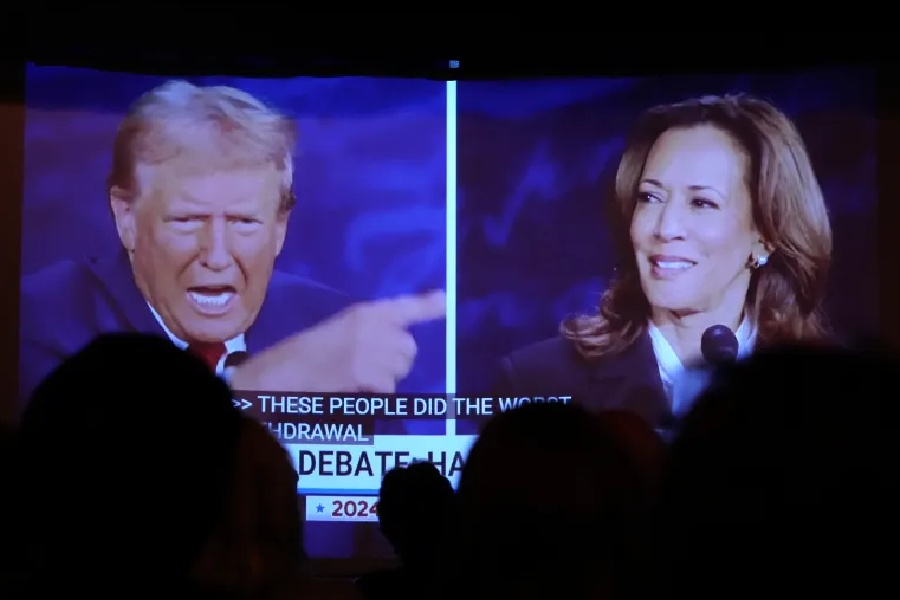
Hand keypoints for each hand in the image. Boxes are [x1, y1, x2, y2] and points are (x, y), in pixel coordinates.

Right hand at [231, 290, 445, 393]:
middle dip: (397, 360)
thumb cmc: (308, 353)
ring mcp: (369, 349)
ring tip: (361, 378)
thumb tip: (404, 344)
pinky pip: (388, 388)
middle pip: (409, 347)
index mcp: (364, 312)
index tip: (446, 301)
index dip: (427, 306)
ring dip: (388, 378)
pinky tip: (357, 389)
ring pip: (400, 369)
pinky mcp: (365, 372)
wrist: (284, 372)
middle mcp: (372, 326)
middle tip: (373, 367)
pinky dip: (377, 394)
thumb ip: (372, 331)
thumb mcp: (341, 330)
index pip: (404, 307)